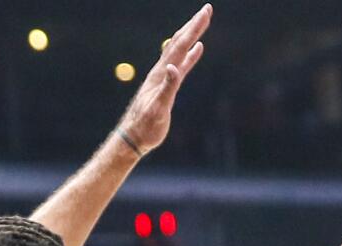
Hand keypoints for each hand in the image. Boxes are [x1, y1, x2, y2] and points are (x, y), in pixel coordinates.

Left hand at [117, 4, 212, 154]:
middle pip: (179, 41)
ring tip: (201, 23)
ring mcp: (164, 77)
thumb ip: (167, 87)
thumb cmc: (146, 126)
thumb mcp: (158, 109)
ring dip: (191, 35)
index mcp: (162, 73)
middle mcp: (162, 70)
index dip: (193, 28)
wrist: (134, 137)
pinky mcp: (167, 85)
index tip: (206, 12)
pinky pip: (181, 64)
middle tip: (207, 10)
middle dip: (194, 25)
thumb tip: (173, 67)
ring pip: (179, 50)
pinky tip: (197, 49)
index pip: (179, 45)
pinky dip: (190, 54)